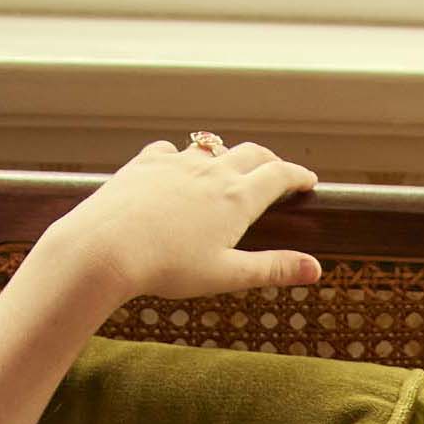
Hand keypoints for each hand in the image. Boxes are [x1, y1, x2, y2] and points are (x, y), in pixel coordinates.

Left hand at [52, 138, 321, 303]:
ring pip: (211, 149)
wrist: (107, 247)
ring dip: (227, 156)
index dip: (298, 176)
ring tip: (229, 169)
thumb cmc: (169, 267)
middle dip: (269, 160)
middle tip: (277, 171)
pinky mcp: (145, 164)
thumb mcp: (227, 274)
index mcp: (237, 198)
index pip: (278, 175)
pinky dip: (181, 157)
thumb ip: (272, 269)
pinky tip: (176, 166)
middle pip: (250, 153)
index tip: (308, 180)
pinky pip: (170, 151)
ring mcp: (176, 163)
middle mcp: (210, 172)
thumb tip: (316, 269)